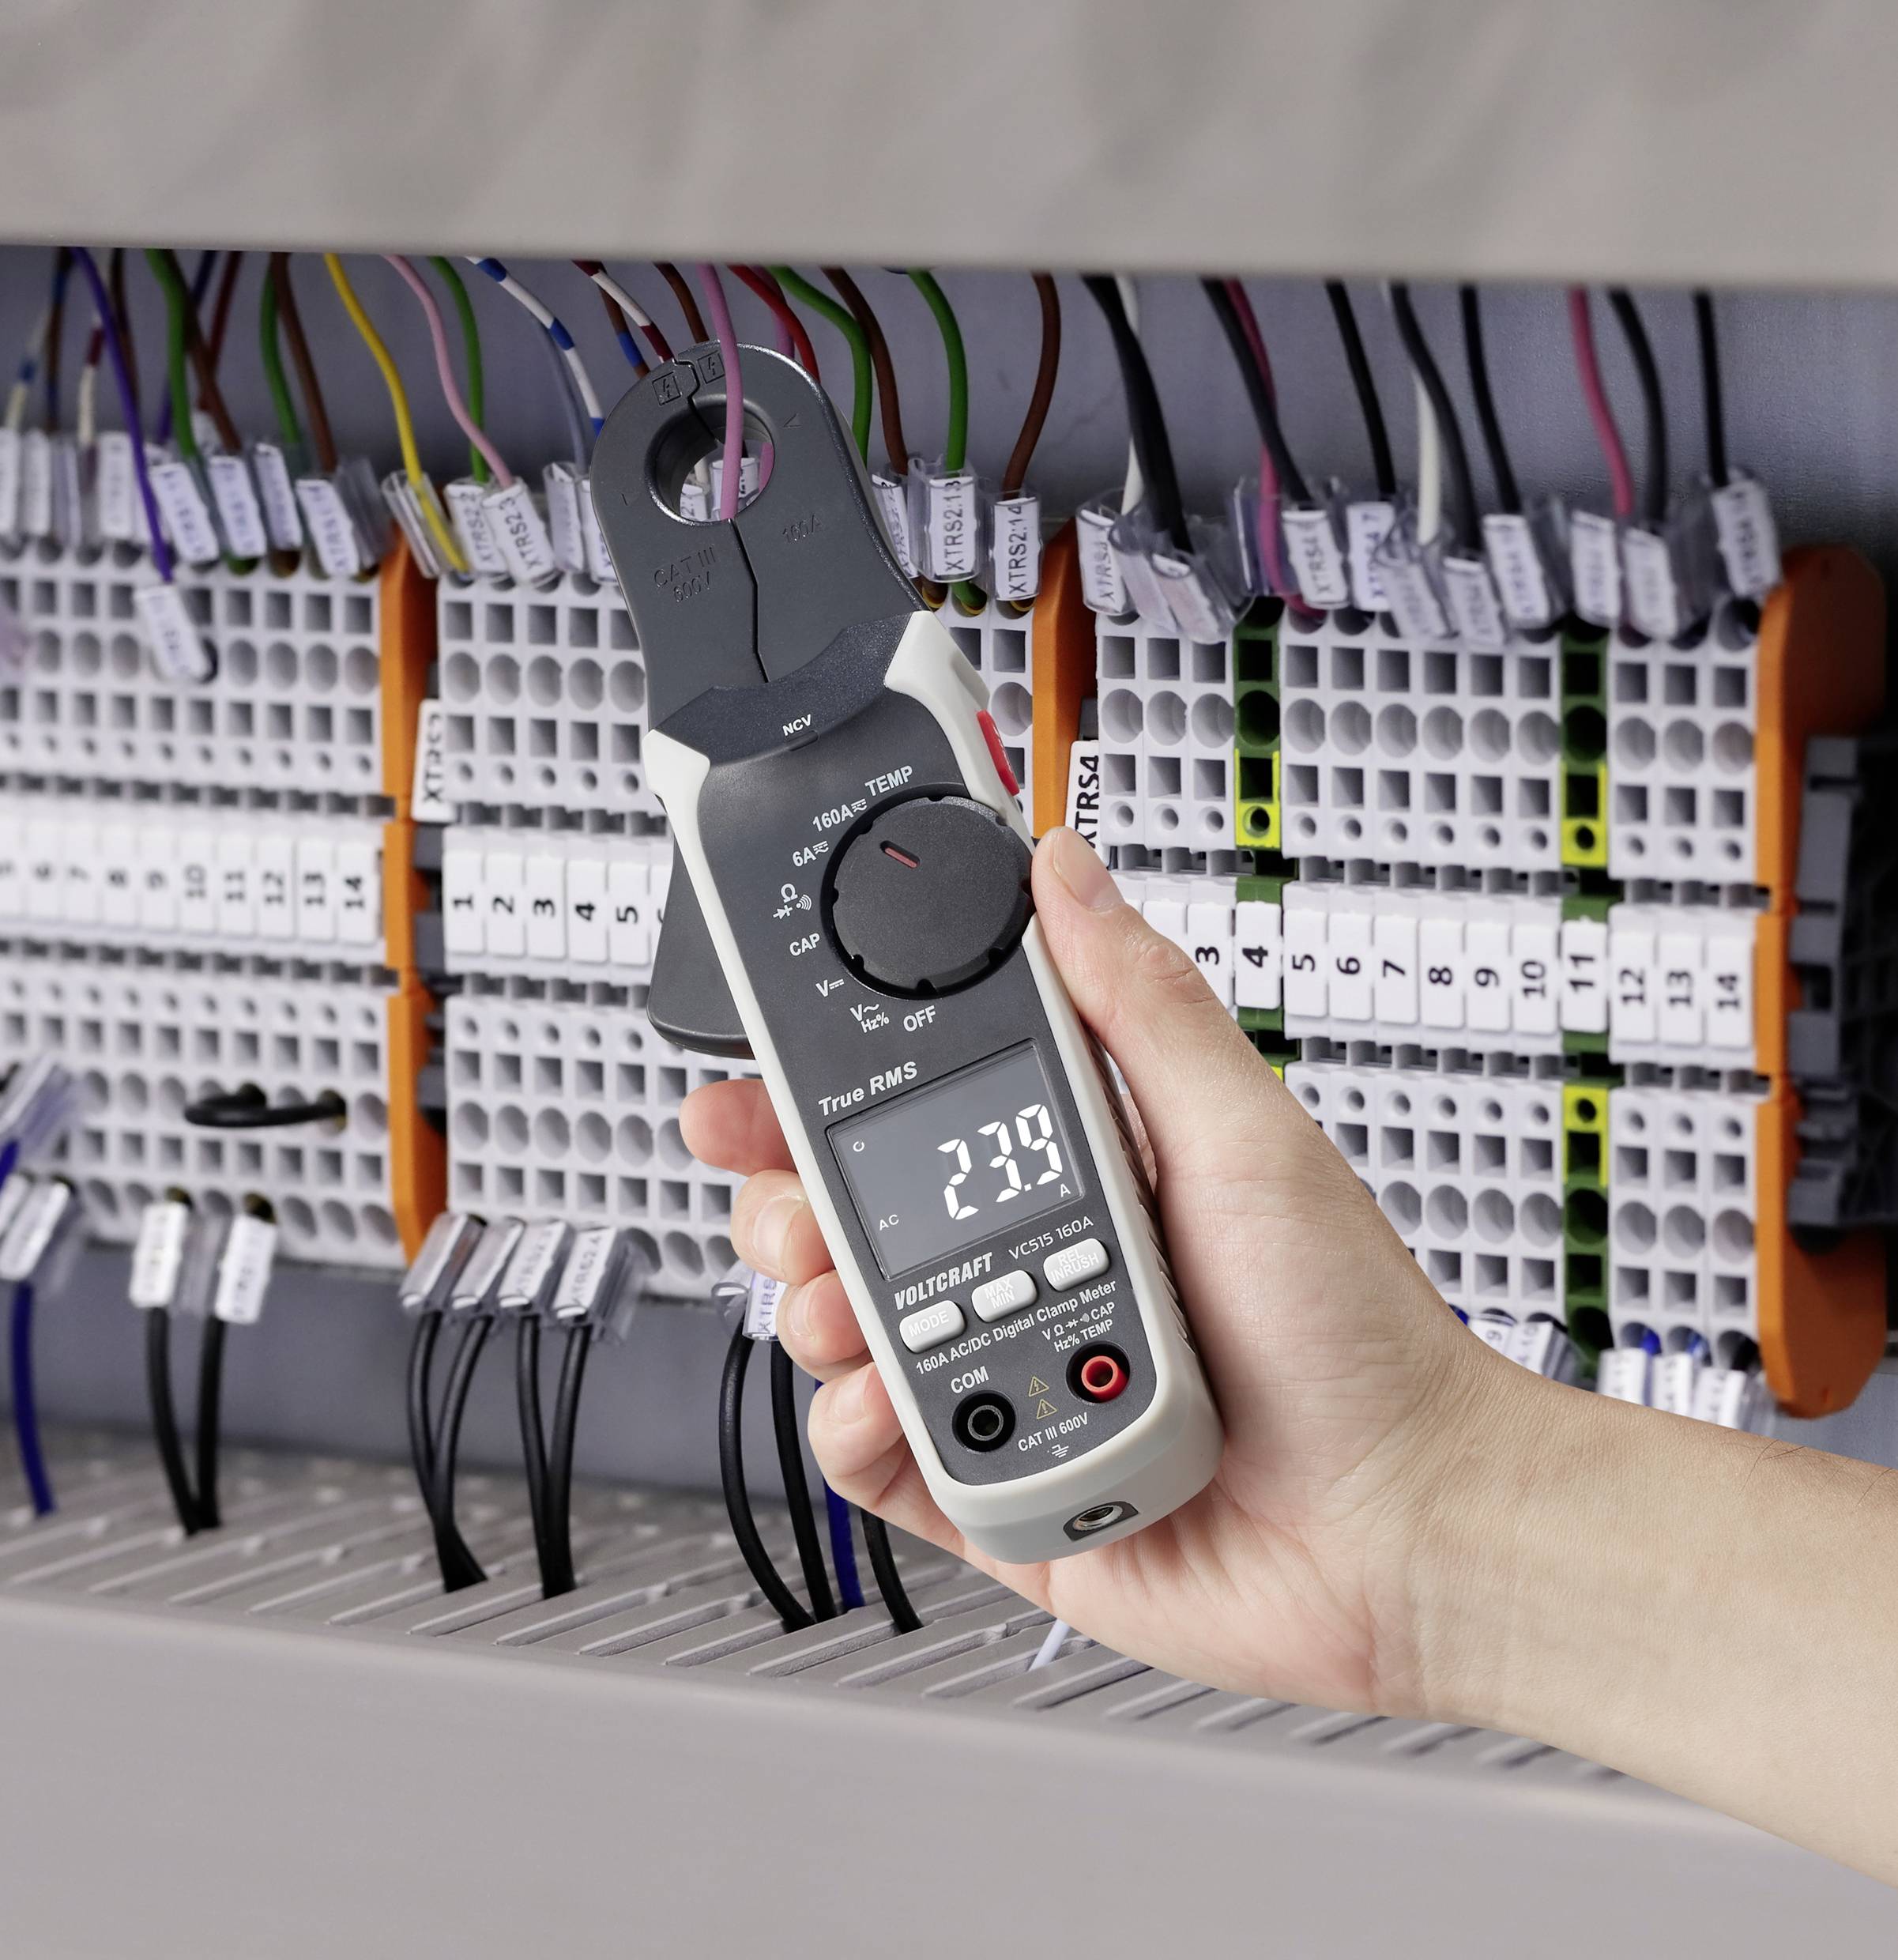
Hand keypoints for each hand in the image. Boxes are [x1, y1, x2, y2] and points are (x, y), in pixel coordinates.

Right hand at [684, 825, 1513, 1712]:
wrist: (1397, 1528)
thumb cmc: (1353, 1335)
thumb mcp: (1244, 1136)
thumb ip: (1142, 1004)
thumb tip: (1066, 869)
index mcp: (1079, 1171)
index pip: (916, 1106)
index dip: (818, 1090)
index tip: (756, 1079)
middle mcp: (1030, 1265)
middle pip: (852, 1215)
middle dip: (791, 1202)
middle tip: (793, 1207)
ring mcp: (1005, 1372)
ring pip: (845, 1330)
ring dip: (814, 1311)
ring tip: (848, 1314)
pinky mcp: (996, 1484)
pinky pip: (877, 1458)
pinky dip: (852, 1434)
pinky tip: (887, 1412)